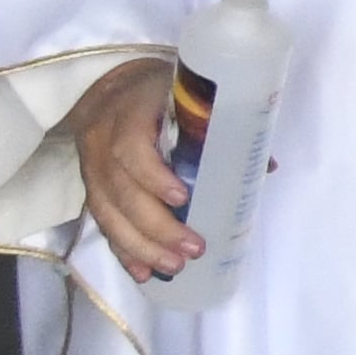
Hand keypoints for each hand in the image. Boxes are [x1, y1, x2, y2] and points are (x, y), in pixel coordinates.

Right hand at [74, 55, 201, 281]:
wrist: (105, 83)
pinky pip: (101, 221)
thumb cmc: (159, 88)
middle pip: (120, 191)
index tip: (182, 199)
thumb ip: (222, 125)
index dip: (153, 177)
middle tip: (193, 248)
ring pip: (107, 212)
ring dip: (141, 246)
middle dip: (156, 226)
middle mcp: (101, 142)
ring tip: (174, 266)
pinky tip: (143, 271)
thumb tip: (265, 167)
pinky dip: (122, 249)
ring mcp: (90, 166)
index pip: (130, 149)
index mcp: (129, 113)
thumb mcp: (188, 94)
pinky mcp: (90, 186)